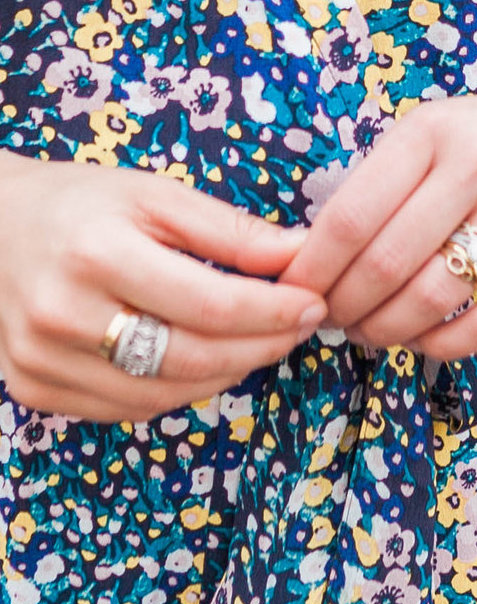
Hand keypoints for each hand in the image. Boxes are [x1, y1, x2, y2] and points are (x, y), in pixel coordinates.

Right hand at [0, 158, 325, 420]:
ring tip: (258, 342)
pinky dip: (179, 389)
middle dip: (262, 347)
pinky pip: (130, 407)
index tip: (313, 303)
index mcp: (96, 253)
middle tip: (298, 328)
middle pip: (193, 358)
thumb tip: (303, 256)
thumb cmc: (77, 205)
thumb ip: (231, 231)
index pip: (212, 306)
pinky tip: (201, 360)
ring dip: (227, 373)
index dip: (274, 312)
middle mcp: (63, 314)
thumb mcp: (154, 195)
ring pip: (166, 394)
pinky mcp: (36, 387)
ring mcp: (44, 360)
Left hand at [281, 60, 476, 361]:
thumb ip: (382, 183)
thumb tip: (312, 259)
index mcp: (430, 131)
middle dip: (343, 306)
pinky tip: (424, 341)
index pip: (350, 215)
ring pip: (433, 297)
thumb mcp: (434, 131)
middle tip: (329, 319)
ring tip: (370, 332)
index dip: (311, 268)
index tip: (293, 292)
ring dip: (387, 329)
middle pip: (385, 263)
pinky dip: (445, 344)